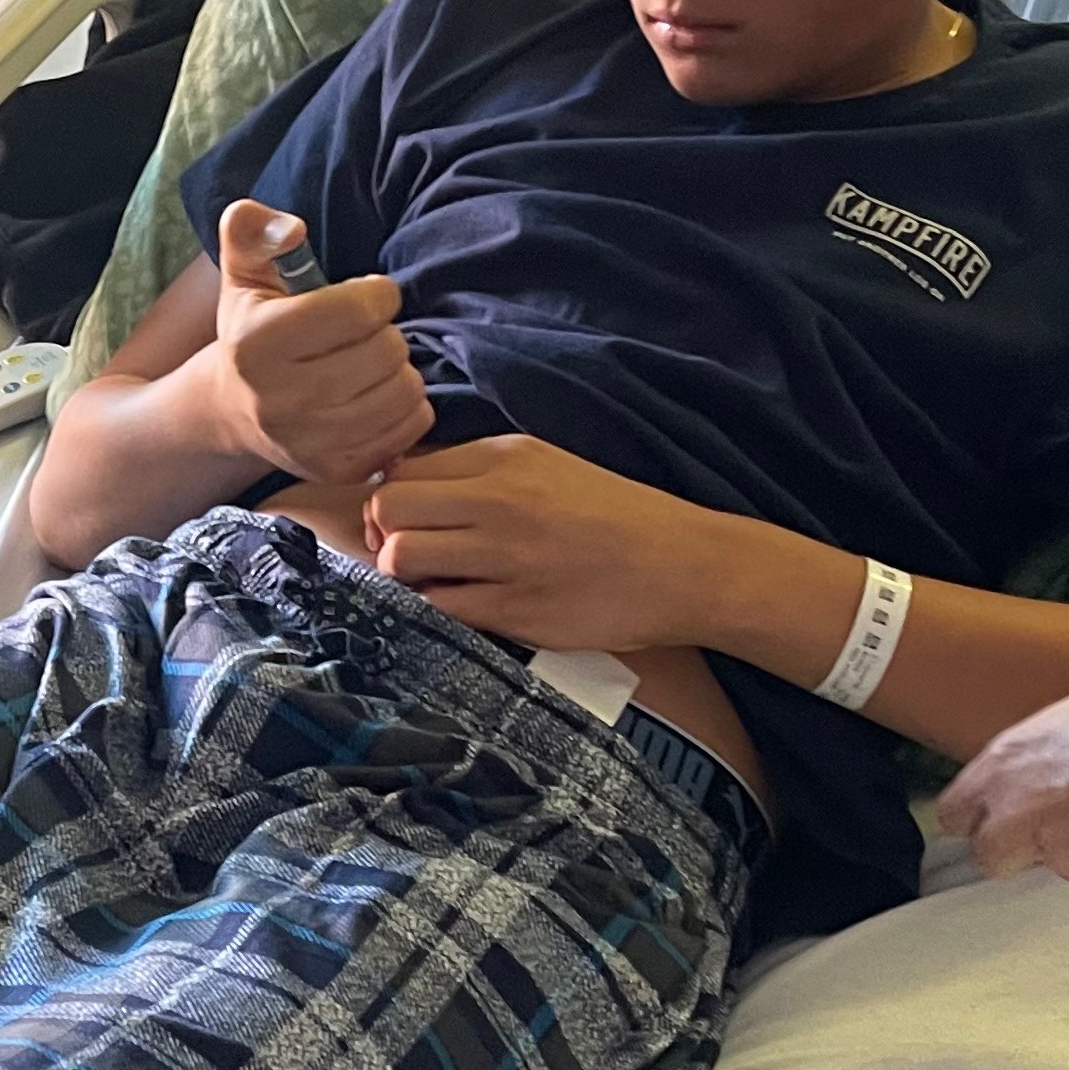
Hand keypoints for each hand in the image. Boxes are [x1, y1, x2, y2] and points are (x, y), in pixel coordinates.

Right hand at [208, 201, 432, 482]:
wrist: (233, 413)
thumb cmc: (251, 331)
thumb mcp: (242, 274)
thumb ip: (253, 230)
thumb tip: (291, 228)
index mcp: (257, 344)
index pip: (360, 309)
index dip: (375, 294)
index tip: (362, 297)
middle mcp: (280, 399)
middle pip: (387, 350)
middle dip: (385, 333)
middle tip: (363, 336)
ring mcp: (311, 442)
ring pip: (405, 390)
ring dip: (398, 370)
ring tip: (370, 365)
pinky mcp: (339, 470)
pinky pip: (411, 427)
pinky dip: (405, 407)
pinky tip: (376, 396)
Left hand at [364, 436, 715, 648]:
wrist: (683, 566)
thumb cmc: (615, 518)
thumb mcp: (549, 467)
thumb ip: (483, 473)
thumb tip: (411, 491)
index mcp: (505, 457)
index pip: (405, 471)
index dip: (394, 503)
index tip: (410, 525)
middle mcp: (500, 499)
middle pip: (389, 509)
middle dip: (385, 537)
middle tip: (410, 559)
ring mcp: (507, 556)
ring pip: (402, 558)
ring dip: (404, 578)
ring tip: (438, 586)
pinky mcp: (518, 610)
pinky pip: (439, 609)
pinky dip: (436, 612)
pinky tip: (466, 609)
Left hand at [935, 688, 1068, 898]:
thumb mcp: (1068, 718)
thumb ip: (1043, 753)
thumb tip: (1048, 759)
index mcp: (1004, 770)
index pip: (957, 814)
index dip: (979, 816)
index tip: (995, 813)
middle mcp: (1022, 821)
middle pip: (994, 856)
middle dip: (1021, 845)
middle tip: (1062, 819)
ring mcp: (1065, 858)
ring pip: (1065, 866)